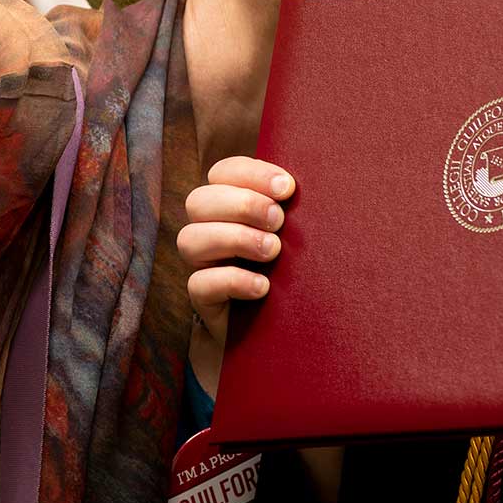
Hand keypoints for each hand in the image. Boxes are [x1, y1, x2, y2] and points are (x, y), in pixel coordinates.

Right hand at [178, 157, 295, 396]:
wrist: (285, 330)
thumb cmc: (297, 267)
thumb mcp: (299, 232)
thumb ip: (296, 207)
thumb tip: (313, 184)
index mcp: (230, 204)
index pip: (222, 172)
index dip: (251, 174)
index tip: (288, 188)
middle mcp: (209, 230)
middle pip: (198, 201)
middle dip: (242, 204)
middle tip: (279, 221)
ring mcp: (203, 265)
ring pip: (189, 240)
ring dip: (235, 238)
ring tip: (273, 251)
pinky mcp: (204, 300)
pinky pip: (198, 284)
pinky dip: (232, 280)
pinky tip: (263, 286)